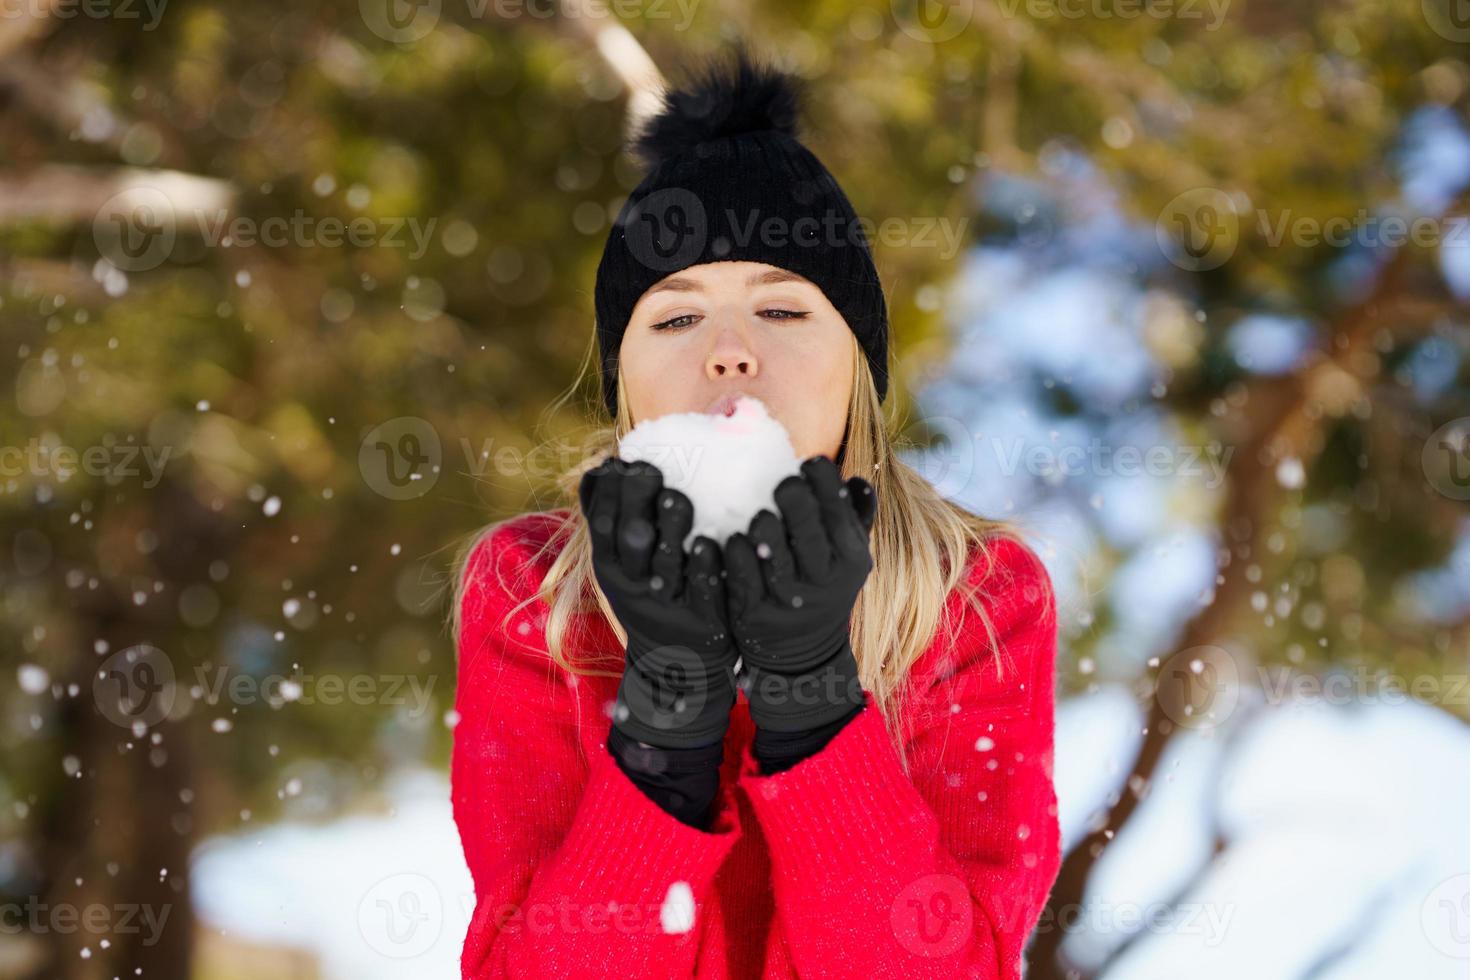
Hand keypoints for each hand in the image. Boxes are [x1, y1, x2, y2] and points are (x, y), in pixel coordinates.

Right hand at [578, 457, 738, 748]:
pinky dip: (701, 567)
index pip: (601, 522)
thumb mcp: (622, 563)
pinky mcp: (701, 620)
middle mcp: (633, 585)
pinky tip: (707, 544)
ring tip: (676, 496)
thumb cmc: (651, 593)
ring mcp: (666, 603)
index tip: (620, 462)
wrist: (676, 663)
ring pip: (665, 563)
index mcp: (612, 567)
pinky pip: (701, 590)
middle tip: (649, 469)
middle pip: (629, 539)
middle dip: (635, 500)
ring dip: (669, 527)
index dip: (607, 492)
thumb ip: (614, 519)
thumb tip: (601, 465)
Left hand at [724, 455, 877, 733]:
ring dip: (767, 530)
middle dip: (798, 502)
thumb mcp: (847, 556)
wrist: (802, 651)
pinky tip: (731, 538)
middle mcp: (824, 579)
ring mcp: (789, 598)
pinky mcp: (755, 612)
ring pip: (776, 559)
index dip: (826, 484)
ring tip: (760, 513)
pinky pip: (743, 579)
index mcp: (851, 557)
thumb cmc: (823, 584)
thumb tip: (857, 480)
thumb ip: (854, 517)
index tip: (811, 462)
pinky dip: (737, 556)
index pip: (839, 513)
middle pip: (810, 534)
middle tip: (784, 482)